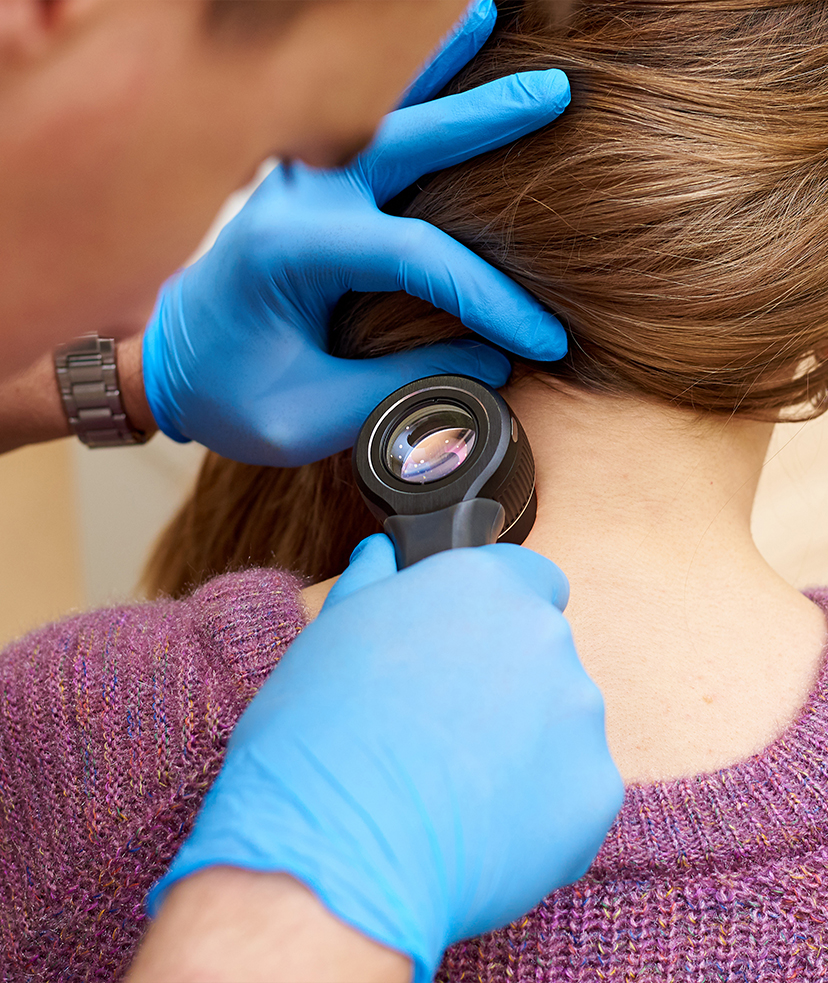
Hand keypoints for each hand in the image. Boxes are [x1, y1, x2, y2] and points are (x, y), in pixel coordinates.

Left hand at [142, 8, 569, 465]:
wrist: (166, 370)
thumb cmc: (229, 397)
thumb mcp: (311, 418)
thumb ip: (400, 388)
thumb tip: (492, 364)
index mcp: (290, 254)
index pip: (415, 255)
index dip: (489, 297)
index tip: (543, 341)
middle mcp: (294, 201)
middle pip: (403, 142)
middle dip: (482, 120)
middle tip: (555, 94)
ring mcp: (295, 184)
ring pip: (380, 114)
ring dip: (440, 74)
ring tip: (490, 15)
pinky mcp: (301, 188)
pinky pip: (359, 126)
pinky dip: (400, 91)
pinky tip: (436, 59)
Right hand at [149, 536, 622, 982]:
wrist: (336, 847)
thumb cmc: (319, 731)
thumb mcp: (332, 631)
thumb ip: (373, 583)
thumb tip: (381, 554)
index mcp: (483, 585)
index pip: (530, 577)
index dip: (499, 614)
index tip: (470, 648)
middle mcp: (544, 636)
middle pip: (543, 654)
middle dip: (507, 682)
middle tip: (445, 728)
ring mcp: (578, 714)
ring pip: (561, 724)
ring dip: (525, 745)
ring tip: (454, 786)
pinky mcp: (594, 792)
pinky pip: (571, 793)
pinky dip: (536, 810)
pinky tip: (478, 829)